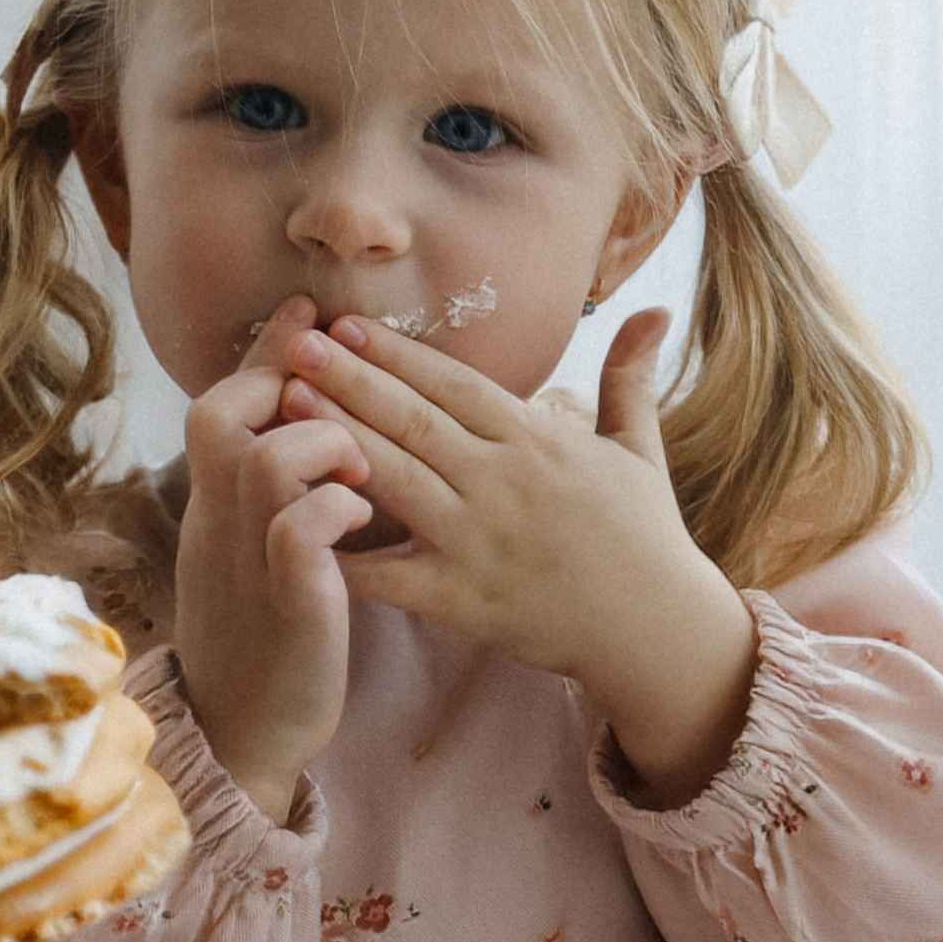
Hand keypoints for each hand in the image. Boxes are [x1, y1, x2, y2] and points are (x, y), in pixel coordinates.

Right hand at [174, 292, 375, 822]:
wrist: (248, 737)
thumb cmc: (267, 641)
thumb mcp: (251, 554)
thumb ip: (265, 494)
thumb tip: (301, 427)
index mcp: (212, 509)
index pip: (218, 405)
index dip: (263, 354)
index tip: (310, 314)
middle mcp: (218, 526)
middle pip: (220, 413)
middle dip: (285, 376)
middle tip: (339, 365)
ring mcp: (248, 565)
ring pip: (265, 459)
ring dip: (322, 443)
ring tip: (360, 462)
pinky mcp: (288, 607)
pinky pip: (298, 532)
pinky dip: (336, 507)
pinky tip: (363, 514)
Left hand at [283, 309, 757, 805]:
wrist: (656, 632)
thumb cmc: (645, 538)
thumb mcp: (641, 449)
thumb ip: (629, 377)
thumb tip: (654, 308)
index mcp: (537, 440)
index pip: (453, 383)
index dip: (396, 353)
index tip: (344, 324)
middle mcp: (502, 482)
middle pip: (412, 420)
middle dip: (348, 378)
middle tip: (294, 343)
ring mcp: (477, 540)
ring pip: (394, 477)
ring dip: (337, 436)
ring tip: (286, 402)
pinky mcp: (462, 598)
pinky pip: (389, 574)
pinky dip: (342, 550)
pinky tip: (294, 523)